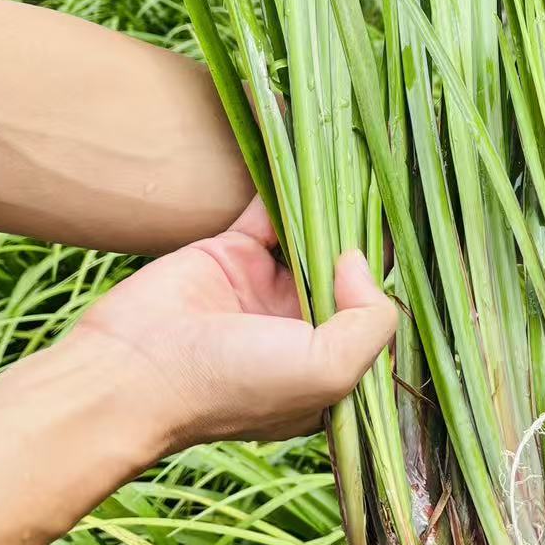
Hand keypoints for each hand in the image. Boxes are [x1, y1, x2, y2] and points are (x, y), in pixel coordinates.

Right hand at [71, 198, 396, 456]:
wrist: (134, 374)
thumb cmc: (236, 385)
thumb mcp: (329, 371)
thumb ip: (370, 321)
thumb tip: (358, 261)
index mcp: (328, 365)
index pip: (371, 317)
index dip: (388, 284)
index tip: (409, 242)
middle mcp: (301, 326)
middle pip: (346, 273)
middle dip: (367, 239)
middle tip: (391, 193)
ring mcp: (266, 288)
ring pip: (313, 239)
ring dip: (332, 210)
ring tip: (361, 170)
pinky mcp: (231, 253)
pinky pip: (267, 213)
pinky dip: (287, 187)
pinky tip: (312, 159)